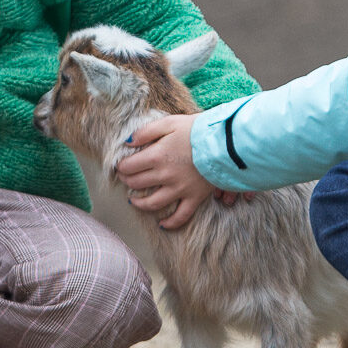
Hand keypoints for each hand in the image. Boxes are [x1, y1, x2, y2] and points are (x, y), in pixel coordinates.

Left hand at [116, 114, 213, 229]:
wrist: (226, 142)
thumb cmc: (197, 130)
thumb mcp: (169, 122)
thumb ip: (146, 132)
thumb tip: (128, 143)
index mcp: (156, 156)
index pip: (129, 166)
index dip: (121, 167)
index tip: (121, 166)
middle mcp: (165, 176)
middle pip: (138, 184)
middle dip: (127, 182)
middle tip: (125, 179)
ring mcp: (179, 189)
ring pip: (153, 203)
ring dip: (140, 203)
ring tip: (133, 201)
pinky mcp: (194, 197)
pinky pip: (181, 216)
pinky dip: (170, 223)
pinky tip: (162, 224)